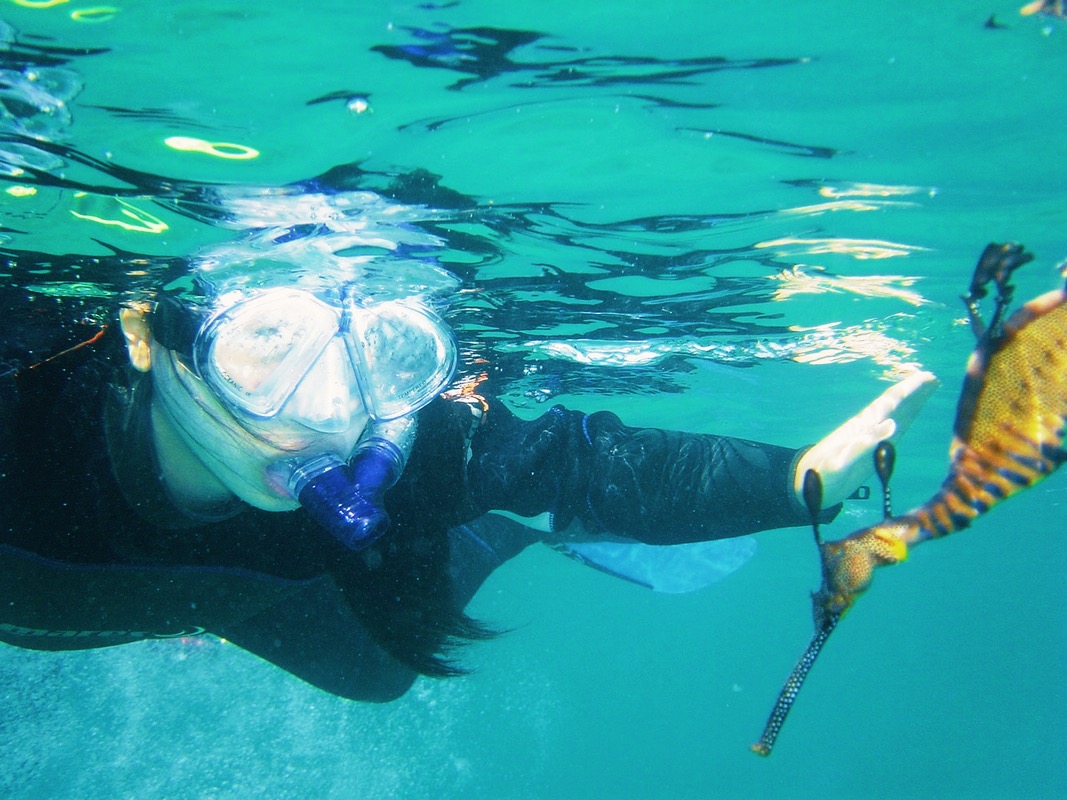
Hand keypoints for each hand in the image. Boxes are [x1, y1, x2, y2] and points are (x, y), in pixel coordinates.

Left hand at [795, 371, 938, 508]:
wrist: (809, 486)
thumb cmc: (822, 475)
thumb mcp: (840, 463)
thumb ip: (862, 446)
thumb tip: (890, 424)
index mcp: (861, 427)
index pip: (888, 403)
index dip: (907, 390)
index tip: (926, 377)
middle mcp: (867, 428)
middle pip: (893, 404)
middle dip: (914, 391)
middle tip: (933, 377)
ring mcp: (870, 437)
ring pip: (895, 414)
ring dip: (912, 402)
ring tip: (929, 387)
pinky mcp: (871, 450)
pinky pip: (892, 431)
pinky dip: (904, 420)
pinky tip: (909, 415)